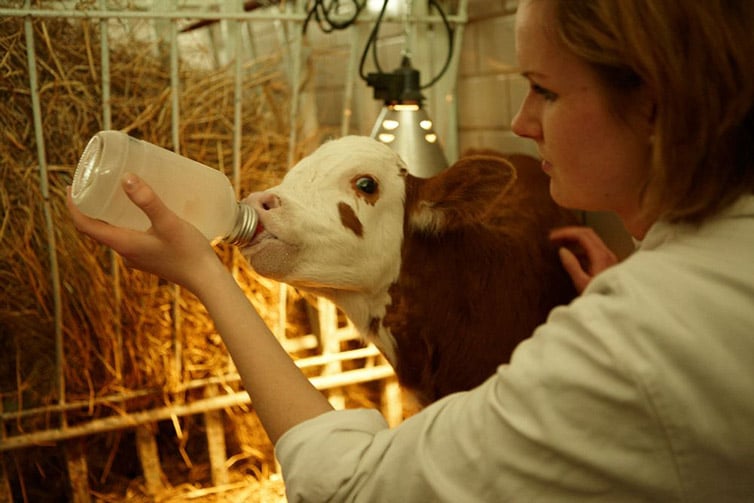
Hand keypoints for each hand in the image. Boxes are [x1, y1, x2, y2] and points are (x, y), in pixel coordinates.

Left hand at [66, 173, 222, 292]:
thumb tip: (125, 178)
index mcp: (123, 244)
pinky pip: (129, 238)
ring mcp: (138, 258)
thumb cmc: (188, 252)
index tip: (71, 187)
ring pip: (114, 234)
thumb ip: (148, 201)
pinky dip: (126, 223)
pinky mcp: (150, 258)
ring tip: (115, 195)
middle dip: (90, 208)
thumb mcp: (168, 222)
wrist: (206, 279)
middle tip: (93, 185)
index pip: (85, 226)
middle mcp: (126, 253)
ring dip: (109, 216)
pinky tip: (141, 214)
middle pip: (97, 229)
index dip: (74, 206)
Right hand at [549, 226, 617, 293]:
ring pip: (592, 240)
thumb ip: (572, 266)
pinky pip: (593, 249)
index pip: (582, 235)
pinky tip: (571, 256)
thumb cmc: (599, 298)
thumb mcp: (581, 284)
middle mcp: (607, 254)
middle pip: (588, 234)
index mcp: (600, 256)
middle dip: (570, 233)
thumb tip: (562, 251)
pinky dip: (580, 248)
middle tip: (554, 237)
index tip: (551, 237)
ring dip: (575, 239)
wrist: (617, 311)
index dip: (565, 233)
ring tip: (560, 243)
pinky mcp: (608, 264)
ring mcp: (609, 258)